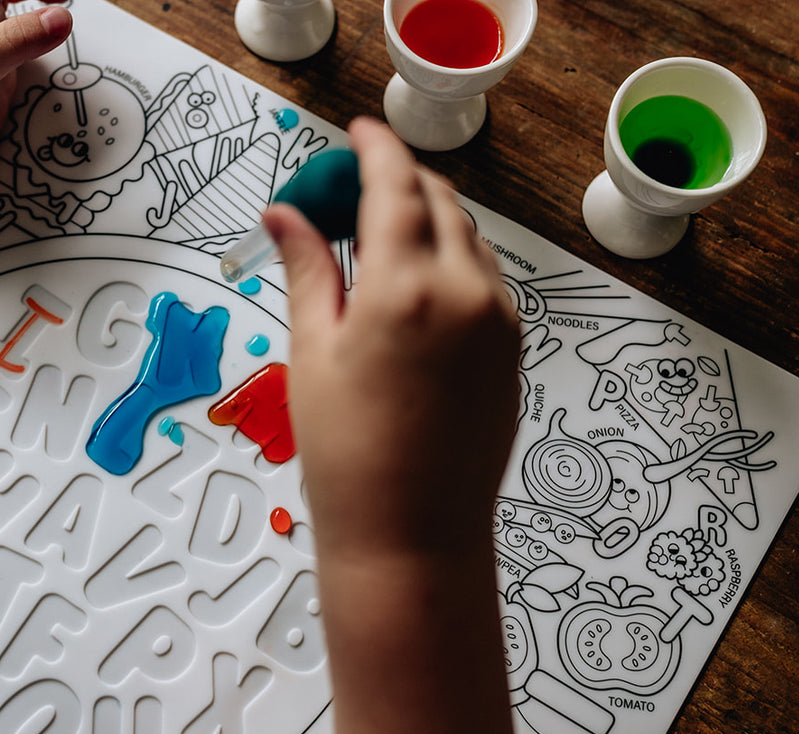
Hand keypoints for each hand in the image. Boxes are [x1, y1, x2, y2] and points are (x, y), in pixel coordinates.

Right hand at [268, 117, 519, 562]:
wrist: (411, 536)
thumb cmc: (348, 457)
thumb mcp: (312, 354)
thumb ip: (308, 270)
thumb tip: (286, 215)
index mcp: (406, 287)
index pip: (394, 185)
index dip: (373, 148)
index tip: (356, 132)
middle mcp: (465, 292)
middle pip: (438, 202)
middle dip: (398, 182)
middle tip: (351, 190)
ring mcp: (498, 320)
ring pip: (467, 238)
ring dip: (427, 220)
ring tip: (376, 243)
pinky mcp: (512, 349)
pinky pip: (484, 278)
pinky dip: (451, 259)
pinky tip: (412, 286)